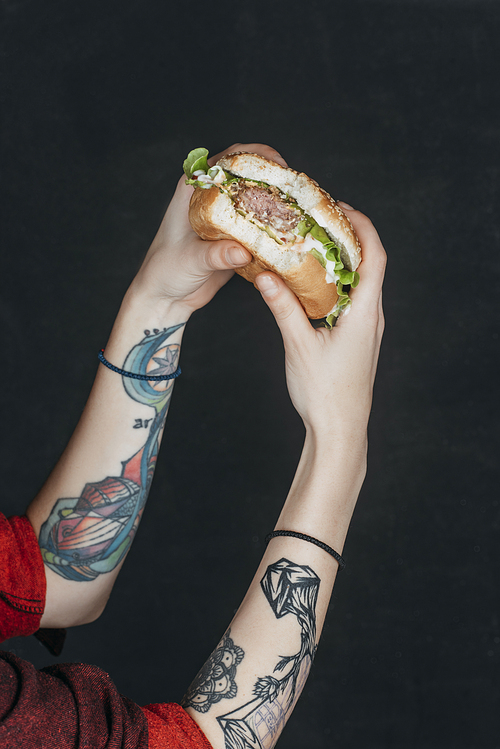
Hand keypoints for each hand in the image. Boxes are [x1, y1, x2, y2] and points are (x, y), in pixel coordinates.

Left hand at [129, 142, 286, 315]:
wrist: (165, 298)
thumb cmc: (165, 272)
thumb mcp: (190, 261)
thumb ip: (215, 255)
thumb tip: (243, 252)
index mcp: (193, 190)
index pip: (227, 160)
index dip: (255, 156)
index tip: (279, 167)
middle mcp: (210, 199)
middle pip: (248, 177)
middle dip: (274, 180)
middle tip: (297, 190)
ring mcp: (224, 219)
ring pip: (256, 202)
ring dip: (277, 204)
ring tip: (300, 210)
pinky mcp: (234, 239)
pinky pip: (258, 227)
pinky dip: (274, 228)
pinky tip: (291, 233)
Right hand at [255, 204, 385, 440]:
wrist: (340, 430)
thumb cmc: (325, 393)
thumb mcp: (299, 346)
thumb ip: (283, 308)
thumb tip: (265, 275)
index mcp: (364, 313)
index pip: (375, 256)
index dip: (362, 226)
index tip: (340, 208)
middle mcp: (371, 317)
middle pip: (370, 263)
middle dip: (348, 237)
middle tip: (319, 220)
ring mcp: (366, 328)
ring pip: (361, 283)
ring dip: (342, 260)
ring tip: (313, 245)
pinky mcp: (357, 339)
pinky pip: (352, 300)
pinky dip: (336, 283)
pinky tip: (312, 284)